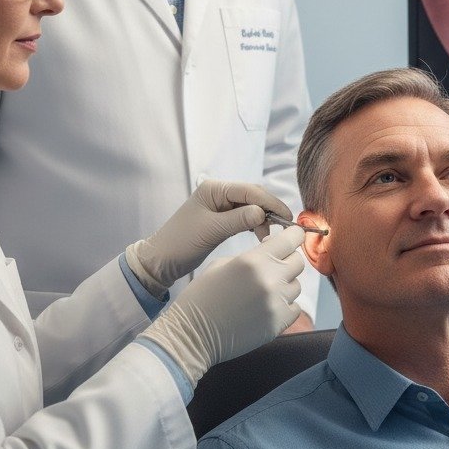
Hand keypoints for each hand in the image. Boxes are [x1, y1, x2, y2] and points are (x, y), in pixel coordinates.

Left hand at [126, 180, 292, 295]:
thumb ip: (239, 219)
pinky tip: (261, 234)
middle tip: (284, 227)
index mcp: (214, 188)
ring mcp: (220, 205)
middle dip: (269, 210)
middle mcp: (218, 192)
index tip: (287, 216)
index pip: (249, 190)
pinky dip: (255, 224)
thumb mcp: (212, 231)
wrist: (162, 260)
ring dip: (263, 218)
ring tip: (270, 235)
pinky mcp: (221, 218)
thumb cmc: (182, 243)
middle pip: (253, 196)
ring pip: (251, 206)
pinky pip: (244, 216)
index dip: (271, 202)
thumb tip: (263, 213)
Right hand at [139, 225, 305, 386]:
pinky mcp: (278, 324)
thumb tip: (271, 248)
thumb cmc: (201, 297)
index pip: (292, 239)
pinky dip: (285, 306)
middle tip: (272, 266)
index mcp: (253, 260)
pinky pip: (295, 308)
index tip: (291, 238)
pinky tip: (266, 307)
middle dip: (287, 261)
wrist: (191, 335)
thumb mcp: (221, 264)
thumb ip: (252, 255)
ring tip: (263, 291)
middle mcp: (269, 279)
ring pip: (296, 285)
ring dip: (284, 285)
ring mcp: (276, 303)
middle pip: (298, 262)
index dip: (294, 236)